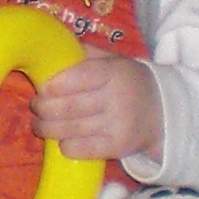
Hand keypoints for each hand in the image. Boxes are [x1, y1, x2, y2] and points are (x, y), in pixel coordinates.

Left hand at [35, 52, 162, 164]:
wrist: (163, 112)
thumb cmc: (128, 81)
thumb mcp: (112, 60)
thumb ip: (84, 53)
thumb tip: (52, 48)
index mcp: (113, 72)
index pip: (77, 78)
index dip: (53, 85)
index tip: (41, 88)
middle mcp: (116, 99)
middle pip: (68, 107)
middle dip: (44, 108)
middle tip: (35, 106)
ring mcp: (118, 125)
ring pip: (71, 129)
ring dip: (47, 129)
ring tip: (38, 125)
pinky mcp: (118, 147)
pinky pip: (83, 150)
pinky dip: (65, 146)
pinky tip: (60, 141)